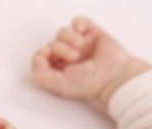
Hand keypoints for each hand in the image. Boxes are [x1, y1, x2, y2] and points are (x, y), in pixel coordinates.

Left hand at [31, 16, 151, 106]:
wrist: (114, 76)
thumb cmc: (90, 84)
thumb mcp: (59, 85)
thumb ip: (41, 75)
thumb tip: (37, 57)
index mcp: (57, 70)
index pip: (40, 56)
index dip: (42, 54)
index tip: (49, 56)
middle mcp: (66, 57)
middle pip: (51, 43)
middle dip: (60, 49)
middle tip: (74, 59)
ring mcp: (79, 44)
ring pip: (62, 32)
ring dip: (70, 38)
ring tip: (81, 47)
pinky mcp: (91, 33)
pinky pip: (78, 21)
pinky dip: (78, 24)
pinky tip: (83, 32)